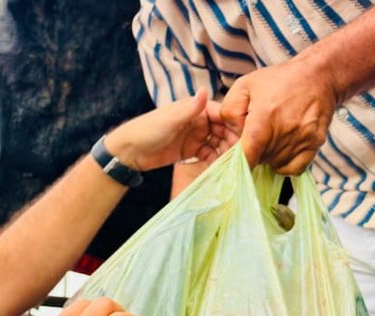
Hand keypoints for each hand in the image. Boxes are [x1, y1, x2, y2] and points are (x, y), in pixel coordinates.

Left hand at [105, 91, 236, 171]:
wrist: (128, 151)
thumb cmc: (146, 130)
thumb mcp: (169, 120)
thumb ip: (189, 109)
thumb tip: (205, 90)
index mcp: (194, 108)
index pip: (222, 113)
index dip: (234, 123)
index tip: (246, 134)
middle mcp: (198, 120)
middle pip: (223, 129)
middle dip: (233, 140)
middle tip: (242, 153)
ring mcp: (195, 136)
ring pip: (218, 142)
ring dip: (226, 151)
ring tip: (234, 162)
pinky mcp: (191, 151)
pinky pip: (209, 154)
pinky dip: (216, 160)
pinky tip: (221, 167)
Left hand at [220, 56, 337, 173]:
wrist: (318, 74)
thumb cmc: (277, 80)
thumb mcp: (244, 86)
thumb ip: (229, 111)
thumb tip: (232, 133)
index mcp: (265, 117)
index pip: (248, 155)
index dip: (240, 161)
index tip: (236, 159)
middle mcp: (285, 131)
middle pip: (261, 160)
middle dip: (254, 153)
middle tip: (256, 138)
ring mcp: (303, 138)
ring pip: (276, 164)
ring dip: (269, 158)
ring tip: (270, 139)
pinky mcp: (316, 143)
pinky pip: (295, 168)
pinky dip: (285, 165)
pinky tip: (281, 151)